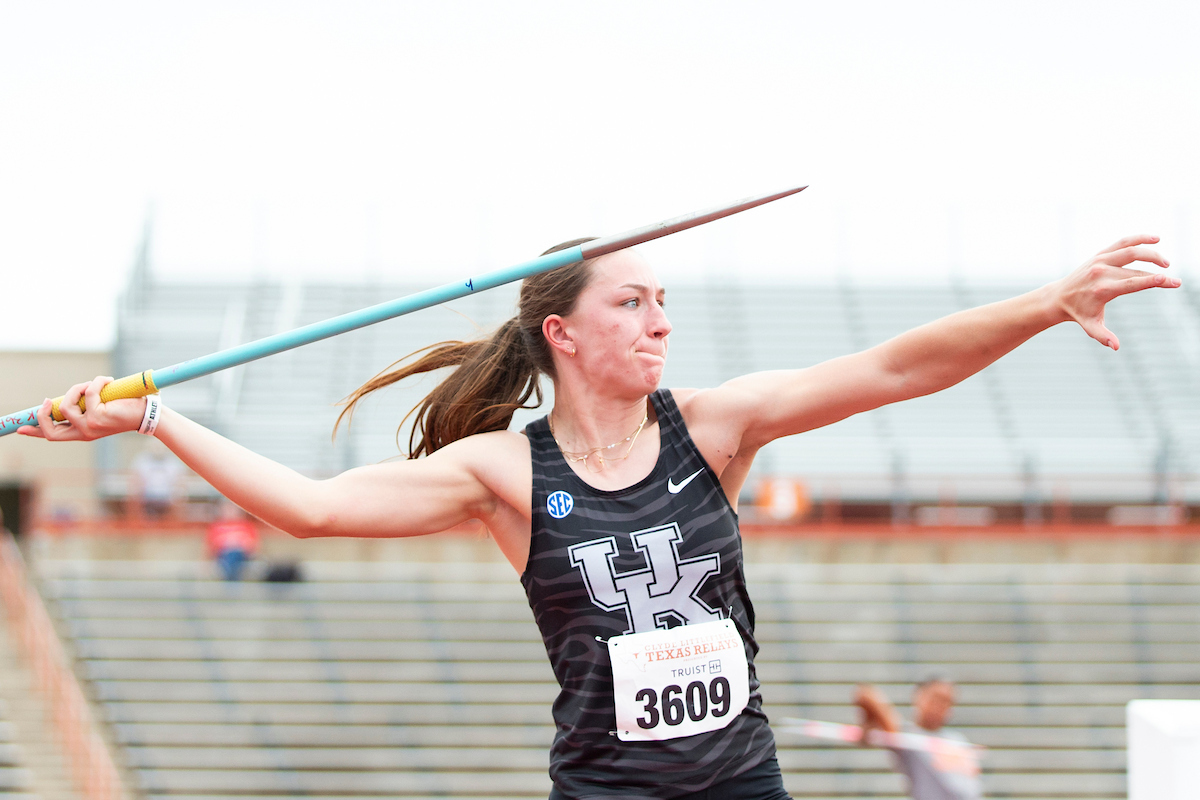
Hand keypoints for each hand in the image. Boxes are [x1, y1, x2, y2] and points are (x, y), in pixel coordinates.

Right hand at [16, 376, 145, 440]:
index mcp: (81, 432)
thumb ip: (83, 406)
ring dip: (76, 389)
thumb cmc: (125, 409)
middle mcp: (84, 433)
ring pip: (66, 407)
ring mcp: (90, 427)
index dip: (35, 432)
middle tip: (48, 400)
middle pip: (51, 432)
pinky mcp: (98, 418)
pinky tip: (108, 381)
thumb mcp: (98, 408)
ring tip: (93, 384)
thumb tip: (66, 397)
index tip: (20, 429)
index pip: (53, 436)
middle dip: (43, 415)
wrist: (147, 414)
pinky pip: (87, 393)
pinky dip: (95, 382)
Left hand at [1054, 235, 1176, 350]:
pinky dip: (1139, 238)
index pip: (1132, 283)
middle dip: (1158, 273)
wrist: (1059, 297)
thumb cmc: (1078, 313)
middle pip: (1136, 269)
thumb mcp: (1090, 326)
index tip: (1170, 281)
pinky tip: (1155, 239)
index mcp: (1102, 289)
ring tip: (1166, 263)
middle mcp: (1101, 272)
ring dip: (1151, 254)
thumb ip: (1103, 336)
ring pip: (1130, 250)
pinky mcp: (1099, 254)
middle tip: (1175, 281)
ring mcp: (1100, 260)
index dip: (1152, 281)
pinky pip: (1122, 242)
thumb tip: (1116, 347)